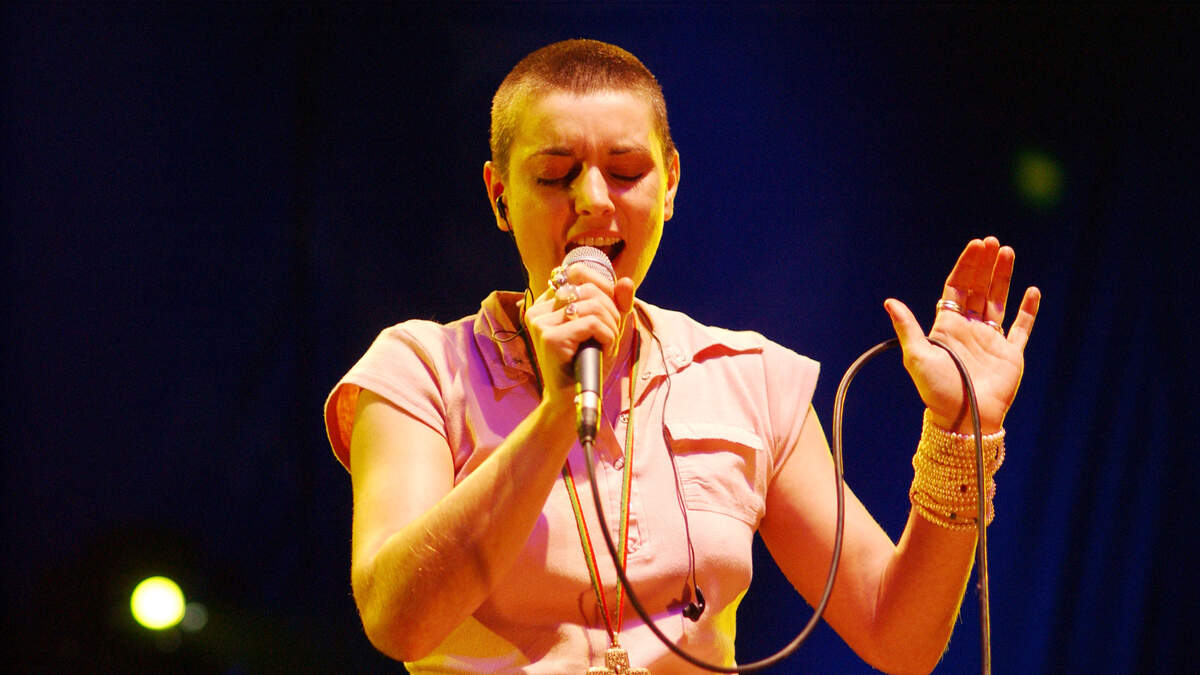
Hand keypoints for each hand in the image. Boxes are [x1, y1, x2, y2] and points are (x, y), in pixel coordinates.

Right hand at [522, 263, 635, 403]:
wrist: (570, 399)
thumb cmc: (587, 362)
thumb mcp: (605, 327)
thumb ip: (615, 303)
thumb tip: (625, 281)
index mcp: (545, 303)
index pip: (576, 272)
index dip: (602, 284)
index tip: (611, 308)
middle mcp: (538, 309)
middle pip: (588, 288)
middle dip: (611, 310)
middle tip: (611, 333)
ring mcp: (541, 323)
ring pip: (592, 305)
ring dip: (611, 325)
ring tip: (607, 343)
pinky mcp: (550, 338)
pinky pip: (592, 323)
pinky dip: (607, 336)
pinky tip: (603, 350)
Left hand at [884, 237, 1040, 432]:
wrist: (965, 419)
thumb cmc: (937, 390)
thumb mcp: (916, 357)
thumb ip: (907, 328)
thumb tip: (889, 302)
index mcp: (946, 327)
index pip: (957, 288)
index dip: (966, 266)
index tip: (975, 246)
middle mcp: (968, 329)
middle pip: (978, 289)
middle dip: (985, 265)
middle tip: (992, 242)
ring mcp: (990, 340)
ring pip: (998, 301)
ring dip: (1003, 277)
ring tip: (1008, 252)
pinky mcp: (1010, 355)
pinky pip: (1022, 328)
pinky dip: (1028, 310)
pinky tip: (1032, 290)